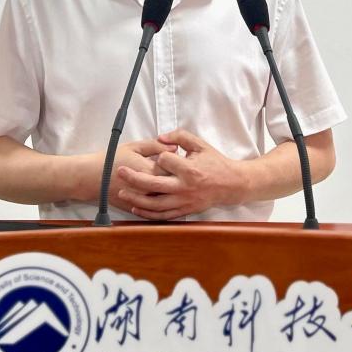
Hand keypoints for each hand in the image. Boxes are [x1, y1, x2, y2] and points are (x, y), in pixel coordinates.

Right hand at [104, 139, 174, 212]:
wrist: (92, 177)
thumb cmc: (111, 159)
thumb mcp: (134, 147)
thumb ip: (156, 146)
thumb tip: (174, 148)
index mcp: (149, 171)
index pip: (174, 170)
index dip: (178, 165)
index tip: (178, 161)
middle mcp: (148, 189)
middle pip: (172, 186)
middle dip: (176, 180)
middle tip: (176, 173)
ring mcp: (142, 201)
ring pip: (165, 200)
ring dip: (169, 192)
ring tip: (168, 183)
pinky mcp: (136, 209)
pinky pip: (154, 210)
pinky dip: (159, 203)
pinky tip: (159, 195)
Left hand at [116, 129, 248, 220]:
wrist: (231, 185)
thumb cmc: (214, 162)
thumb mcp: (200, 144)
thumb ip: (179, 137)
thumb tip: (160, 137)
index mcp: (189, 170)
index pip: (164, 161)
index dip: (159, 156)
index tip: (161, 155)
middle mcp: (184, 187)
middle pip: (153, 184)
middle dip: (134, 178)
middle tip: (120, 172)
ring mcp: (184, 202)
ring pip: (155, 204)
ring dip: (136, 199)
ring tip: (122, 192)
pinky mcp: (184, 211)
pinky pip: (163, 215)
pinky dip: (148, 214)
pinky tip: (136, 208)